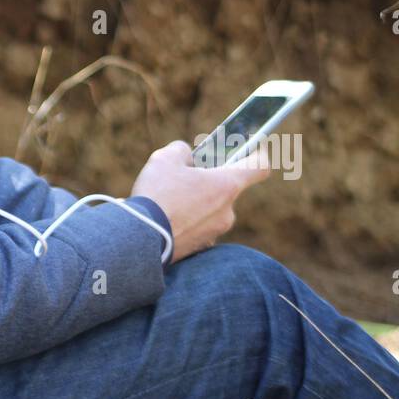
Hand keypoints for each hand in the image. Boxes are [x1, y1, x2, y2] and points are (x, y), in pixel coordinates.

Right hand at [130, 140, 269, 262]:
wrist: (140, 239)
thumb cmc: (156, 195)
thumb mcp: (164, 159)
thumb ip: (181, 151)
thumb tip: (186, 156)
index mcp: (226, 185)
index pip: (259, 167)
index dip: (257, 154)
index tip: (251, 149)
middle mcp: (227, 212)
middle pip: (226, 190)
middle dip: (207, 183)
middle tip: (181, 179)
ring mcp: (214, 233)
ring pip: (209, 211)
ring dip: (194, 204)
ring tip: (165, 203)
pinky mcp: (199, 249)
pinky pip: (195, 230)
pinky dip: (184, 224)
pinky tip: (162, 221)